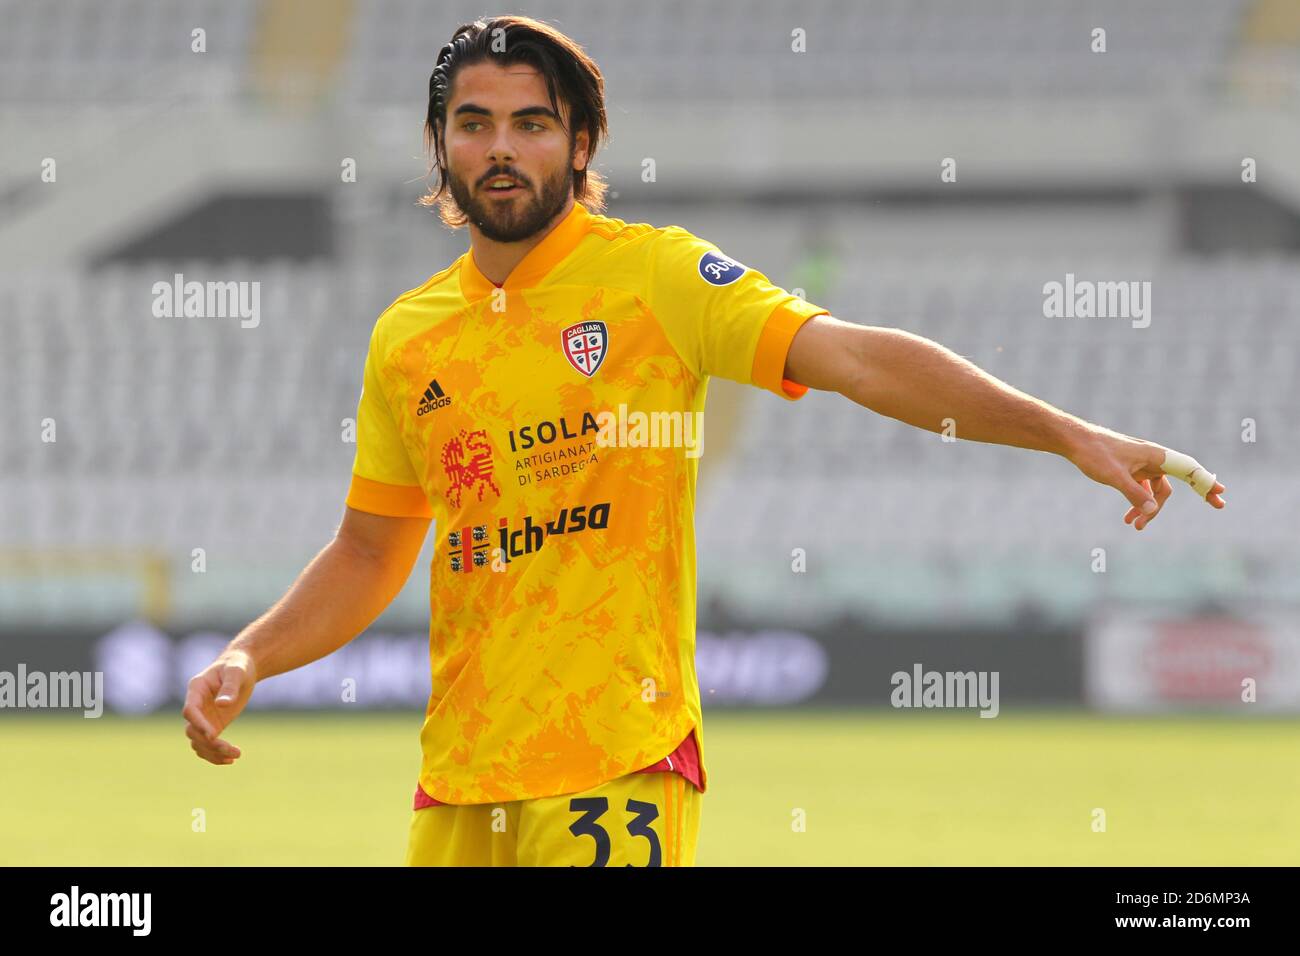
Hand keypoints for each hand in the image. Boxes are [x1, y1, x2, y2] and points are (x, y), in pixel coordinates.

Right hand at [182, 650, 256, 764]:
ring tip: (235, 756)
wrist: (243, 667)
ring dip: (213, 753)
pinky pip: (207, 744)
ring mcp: (203, 717)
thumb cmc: (238, 665)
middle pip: (192, 731)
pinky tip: (231, 759)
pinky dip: (216, 754)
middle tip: (230, 749)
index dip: (199, 724)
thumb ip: (230, 687)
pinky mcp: (213, 725)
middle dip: (209, 743)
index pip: (190, 710)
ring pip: (198, 742)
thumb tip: (222, 705)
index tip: (214, 735)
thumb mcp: (236, 671)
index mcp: (196, 689)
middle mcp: (196, 705)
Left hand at [1068, 425, 1225, 530]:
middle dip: (1199, 493)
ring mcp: (1142, 464)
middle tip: (1220, 506)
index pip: (1189, 469)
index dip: (1207, 481)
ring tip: (1135, 527)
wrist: (1074, 441)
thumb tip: (1151, 510)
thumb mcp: (1114, 476)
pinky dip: (1138, 503)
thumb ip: (1134, 494)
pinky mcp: (1129, 469)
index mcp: (1155, 455)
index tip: (1222, 492)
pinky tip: (1128, 519)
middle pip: (1181, 479)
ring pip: (1156, 490)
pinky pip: (1142, 489)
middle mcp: (1153, 458)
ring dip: (1150, 509)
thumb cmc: (1095, 454)